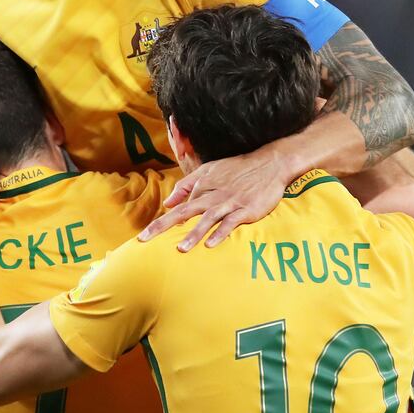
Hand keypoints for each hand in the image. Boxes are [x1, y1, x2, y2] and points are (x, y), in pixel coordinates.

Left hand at [138, 146, 291, 250]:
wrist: (269, 164)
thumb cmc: (237, 168)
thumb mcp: (209, 170)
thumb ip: (186, 185)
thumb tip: (167, 202)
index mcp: (202, 187)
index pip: (178, 207)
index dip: (161, 222)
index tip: (143, 237)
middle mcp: (213, 196)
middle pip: (185, 211)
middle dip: (164, 225)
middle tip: (146, 239)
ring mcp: (230, 203)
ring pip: (208, 219)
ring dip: (194, 234)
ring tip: (181, 249)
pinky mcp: (246, 209)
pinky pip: (231, 222)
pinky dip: (221, 233)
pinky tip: (211, 244)